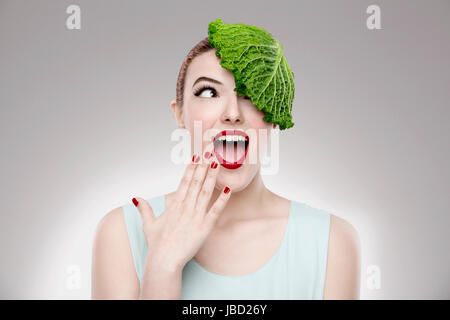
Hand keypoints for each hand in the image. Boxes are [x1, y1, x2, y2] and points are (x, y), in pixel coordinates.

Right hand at [133, 146, 230, 271]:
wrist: (163, 261)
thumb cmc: (157, 244)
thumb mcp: (148, 224)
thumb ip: (144, 209)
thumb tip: (136, 198)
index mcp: (174, 205)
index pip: (184, 182)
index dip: (191, 169)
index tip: (196, 157)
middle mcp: (185, 207)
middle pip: (196, 182)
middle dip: (203, 167)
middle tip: (210, 153)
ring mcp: (195, 216)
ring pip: (205, 192)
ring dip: (212, 177)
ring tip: (217, 163)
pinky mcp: (204, 227)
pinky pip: (215, 210)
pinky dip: (222, 199)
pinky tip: (228, 189)